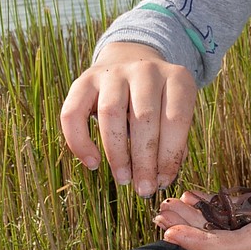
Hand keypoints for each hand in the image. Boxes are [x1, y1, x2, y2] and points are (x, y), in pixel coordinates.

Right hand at [60, 42, 196, 195]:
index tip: (164, 181)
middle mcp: (145, 70)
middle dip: (144, 160)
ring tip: (123, 179)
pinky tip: (93, 163)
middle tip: (144, 189)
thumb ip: (174, 141)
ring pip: (110, 114)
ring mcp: (113, 72)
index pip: (177, 118)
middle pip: (144, 118)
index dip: (171, 155)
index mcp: (176, 78)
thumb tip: (162, 178)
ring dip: (117, 153)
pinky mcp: (84, 80)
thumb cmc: (158, 101)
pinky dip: (80, 142)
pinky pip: (73, 113)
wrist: (131, 60)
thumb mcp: (175, 112)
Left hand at [153, 140, 250, 249]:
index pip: (238, 246)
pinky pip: (243, 215)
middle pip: (227, 242)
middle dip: (192, 234)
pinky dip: (217, 208)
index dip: (203, 244)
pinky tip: (197, 198)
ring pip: (231, 230)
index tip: (173, 236)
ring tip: (168, 208)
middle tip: (159, 217)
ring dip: (199, 222)